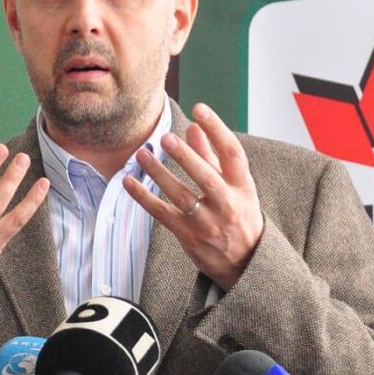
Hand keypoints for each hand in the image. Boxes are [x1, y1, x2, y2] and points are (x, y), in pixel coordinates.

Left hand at [123, 103, 263, 290]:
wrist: (246, 265)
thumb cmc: (239, 218)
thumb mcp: (237, 188)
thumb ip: (213, 157)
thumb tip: (194, 128)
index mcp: (243, 187)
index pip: (232, 153)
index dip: (217, 129)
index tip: (200, 109)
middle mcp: (228, 204)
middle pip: (206, 176)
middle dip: (186, 156)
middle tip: (166, 137)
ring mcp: (208, 222)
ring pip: (180, 195)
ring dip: (159, 173)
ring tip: (142, 154)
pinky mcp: (189, 236)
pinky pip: (162, 214)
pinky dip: (143, 198)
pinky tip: (128, 182)